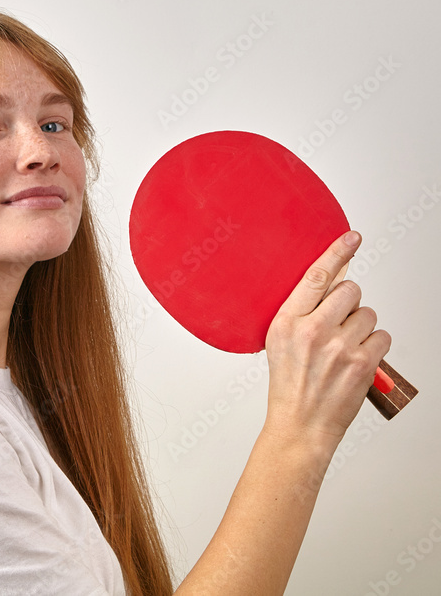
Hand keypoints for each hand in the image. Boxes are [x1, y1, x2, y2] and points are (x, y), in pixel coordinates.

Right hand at [263, 231, 391, 448]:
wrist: (300, 425)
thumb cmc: (290, 385)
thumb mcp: (280, 343)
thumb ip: (301, 313)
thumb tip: (330, 285)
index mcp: (286, 322)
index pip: (316, 276)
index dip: (337, 251)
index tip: (352, 237)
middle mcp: (312, 331)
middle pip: (350, 290)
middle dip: (350, 303)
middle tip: (340, 323)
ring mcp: (339, 347)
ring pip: (368, 314)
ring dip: (362, 327)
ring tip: (345, 348)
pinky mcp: (362, 363)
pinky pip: (382, 336)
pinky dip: (375, 347)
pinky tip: (357, 359)